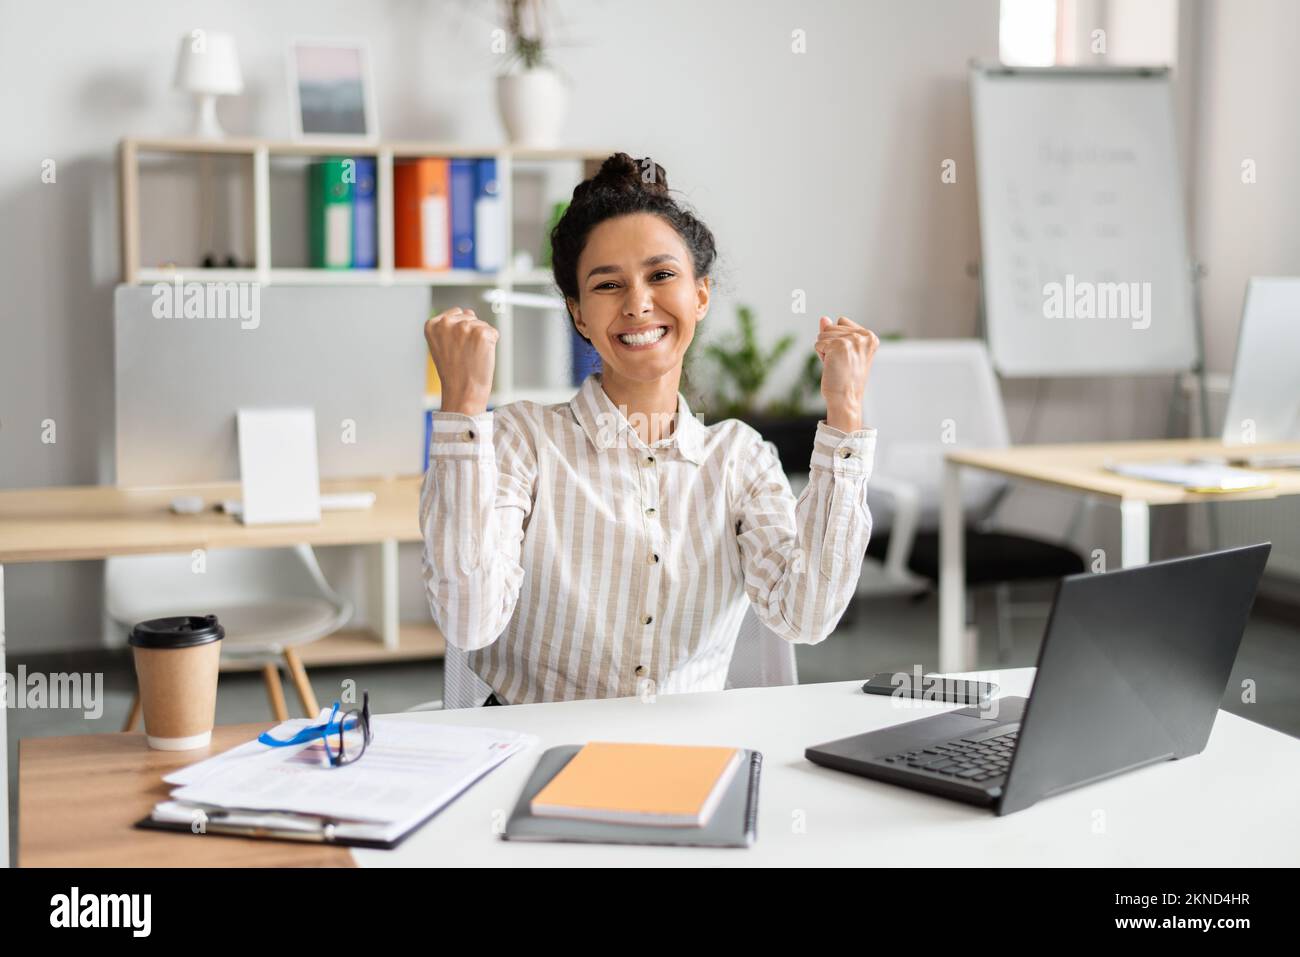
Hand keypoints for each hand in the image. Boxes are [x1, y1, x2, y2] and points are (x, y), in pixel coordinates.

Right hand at [424, 307, 498, 414]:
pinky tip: (481, 356)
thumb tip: (468, 311)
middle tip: (464, 354)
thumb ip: (451, 326)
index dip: (459, 333)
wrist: (463, 392)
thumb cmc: (453, 372)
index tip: (454, 348)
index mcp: (433, 324)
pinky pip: (493, 332)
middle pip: (469, 316)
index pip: (455, 313)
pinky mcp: (481, 333)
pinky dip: (492, 344)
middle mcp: (446, 323)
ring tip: (471, 356)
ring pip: (482, 324)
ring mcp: (464, 327)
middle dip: (470, 333)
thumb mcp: (442, 345)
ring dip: (481, 339)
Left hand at [815, 316, 877, 430]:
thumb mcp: (842, 351)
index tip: (847, 357)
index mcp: (870, 337)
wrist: (846, 399)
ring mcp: (852, 340)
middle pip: (831, 327)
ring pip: (823, 334)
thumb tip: (823, 318)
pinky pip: (818, 344)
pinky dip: (820, 356)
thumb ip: (834, 333)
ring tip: (837, 365)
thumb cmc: (845, 379)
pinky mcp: (839, 345)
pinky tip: (832, 367)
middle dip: (830, 345)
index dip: (837, 339)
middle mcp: (864, 336)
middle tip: (841, 363)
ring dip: (825, 351)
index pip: (841, 322)